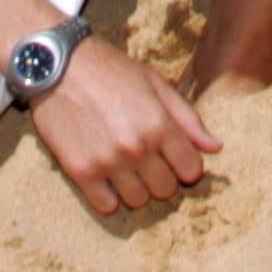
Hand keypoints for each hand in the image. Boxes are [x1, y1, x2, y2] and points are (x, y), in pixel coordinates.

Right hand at [24, 35, 219, 215]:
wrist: (57, 65)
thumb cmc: (110, 70)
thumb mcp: (155, 83)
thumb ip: (187, 118)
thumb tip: (215, 147)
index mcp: (159, 123)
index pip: (191, 170)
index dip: (185, 165)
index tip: (172, 156)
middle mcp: (136, 146)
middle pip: (166, 190)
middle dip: (162, 176)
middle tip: (146, 158)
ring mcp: (108, 162)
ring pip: (138, 200)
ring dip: (136, 187)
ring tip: (124, 164)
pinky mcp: (81, 171)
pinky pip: (106, 206)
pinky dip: (109, 196)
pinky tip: (105, 174)